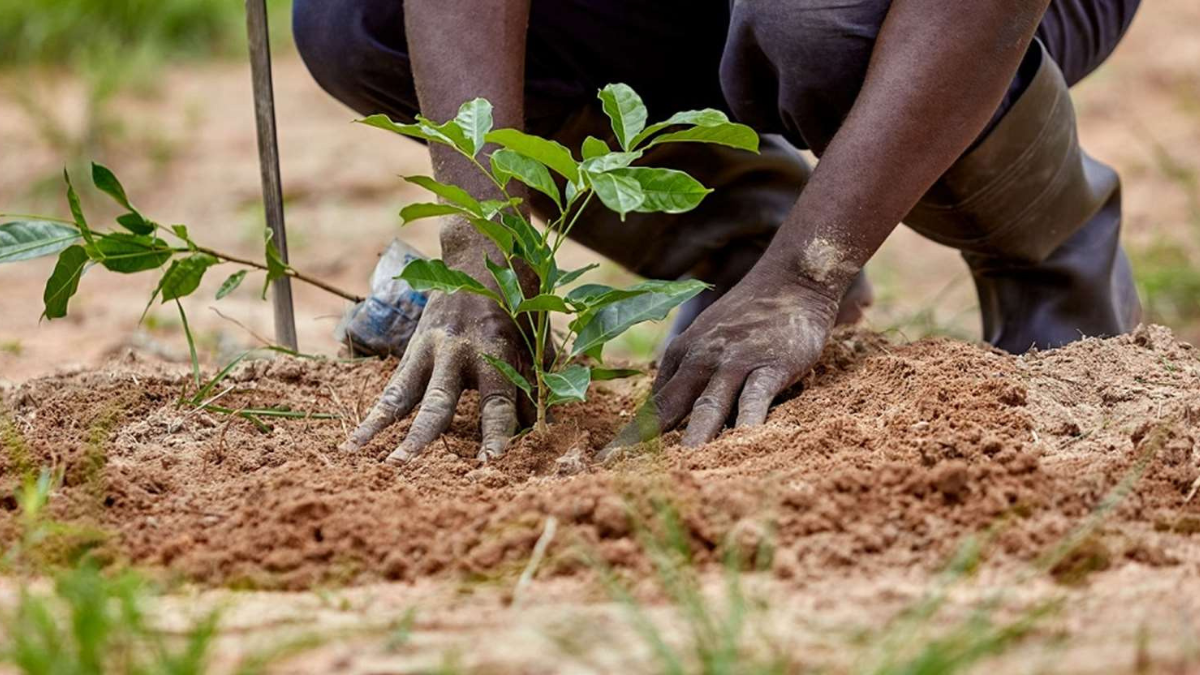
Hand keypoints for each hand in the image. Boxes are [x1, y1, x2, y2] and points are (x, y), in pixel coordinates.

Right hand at [341, 276, 532, 463]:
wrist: (479, 254)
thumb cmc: (516, 301)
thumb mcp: (533, 339)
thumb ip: (534, 383)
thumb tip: (539, 427)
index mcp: (494, 351)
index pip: (496, 402)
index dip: (494, 434)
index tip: (489, 464)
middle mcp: (457, 351)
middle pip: (438, 402)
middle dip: (422, 436)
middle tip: (407, 466)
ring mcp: (430, 350)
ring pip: (403, 395)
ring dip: (384, 428)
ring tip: (365, 458)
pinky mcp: (412, 351)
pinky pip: (392, 389)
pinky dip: (374, 417)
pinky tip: (354, 444)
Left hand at [600, 262, 839, 457]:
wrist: (792, 279)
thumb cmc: (749, 317)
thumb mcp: (706, 341)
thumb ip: (685, 376)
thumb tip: (661, 414)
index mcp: (681, 356)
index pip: (653, 405)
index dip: (630, 437)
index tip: (606, 465)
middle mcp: (700, 360)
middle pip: (668, 409)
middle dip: (641, 443)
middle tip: (617, 474)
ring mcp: (734, 363)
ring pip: (708, 408)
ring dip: (692, 441)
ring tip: (676, 472)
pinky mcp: (770, 365)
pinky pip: (755, 400)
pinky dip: (747, 424)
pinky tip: (740, 448)